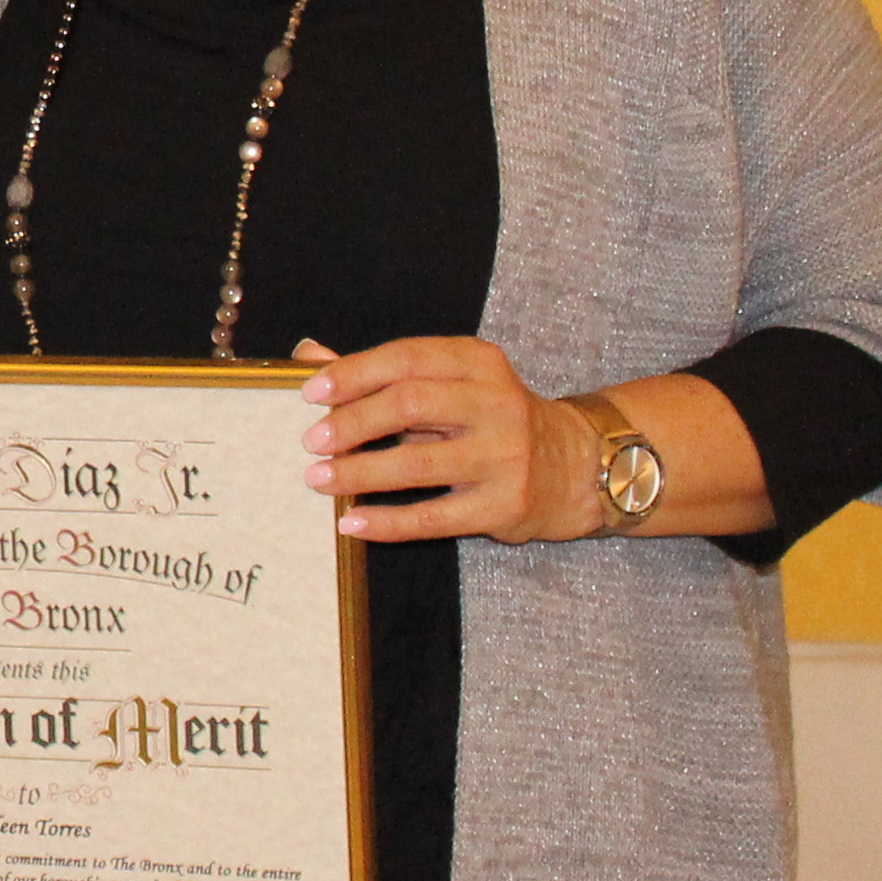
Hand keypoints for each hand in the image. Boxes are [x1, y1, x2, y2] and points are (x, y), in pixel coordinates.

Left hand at [297, 335, 592, 544]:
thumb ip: (383, 371)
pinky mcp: (505, 504)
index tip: (310, 392)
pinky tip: (351, 524)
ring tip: (319, 479)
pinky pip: (434, 517)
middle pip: (410, 404)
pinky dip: (387, 522)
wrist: (573, 466)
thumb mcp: (451, 383)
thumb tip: (308, 356)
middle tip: (311, 441)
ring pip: (417, 464)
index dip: (355, 373)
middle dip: (352, 422)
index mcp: (478, 362)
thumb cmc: (491, 419)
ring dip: (360, 473)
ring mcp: (504, 455)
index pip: (407, 358)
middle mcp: (496, 403)